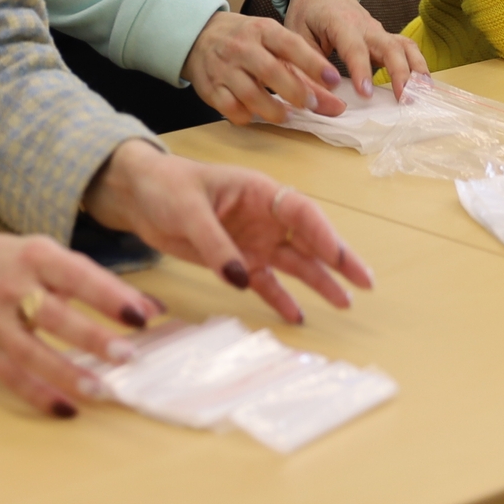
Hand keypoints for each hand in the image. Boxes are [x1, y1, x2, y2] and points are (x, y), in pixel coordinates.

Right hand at [0, 231, 159, 416]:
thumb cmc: (12, 260)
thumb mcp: (51, 256)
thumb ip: (99, 282)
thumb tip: (153, 310)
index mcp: (37, 255)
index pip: (78, 275)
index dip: (109, 296)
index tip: (140, 317)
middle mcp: (14, 286)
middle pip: (55, 316)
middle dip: (92, 338)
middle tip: (127, 356)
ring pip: (31, 352)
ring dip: (66, 374)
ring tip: (101, 390)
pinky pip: (10, 375)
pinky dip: (38, 395)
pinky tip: (66, 409)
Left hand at [83, 139, 373, 324]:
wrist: (137, 195)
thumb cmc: (165, 187)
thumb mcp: (189, 210)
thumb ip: (215, 244)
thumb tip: (241, 279)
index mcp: (259, 192)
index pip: (301, 212)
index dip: (323, 234)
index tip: (339, 257)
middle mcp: (264, 217)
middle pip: (308, 239)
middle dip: (338, 259)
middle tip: (365, 282)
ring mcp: (253, 240)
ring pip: (293, 263)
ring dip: (318, 281)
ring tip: (344, 303)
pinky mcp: (237, 260)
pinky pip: (265, 282)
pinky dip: (280, 298)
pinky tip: (296, 315)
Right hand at [185, 9, 345, 124]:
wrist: (198, 35)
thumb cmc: (245, 40)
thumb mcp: (272, 41)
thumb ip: (302, 69)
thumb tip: (334, 102)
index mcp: (263, 30)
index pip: (291, 45)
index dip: (314, 64)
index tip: (333, 81)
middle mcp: (242, 47)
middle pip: (271, 71)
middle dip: (295, 91)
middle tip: (312, 105)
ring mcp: (224, 68)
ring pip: (251, 94)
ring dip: (273, 110)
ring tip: (287, 115)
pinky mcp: (210, 88)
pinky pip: (230, 108)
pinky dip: (246, 116)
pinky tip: (256, 116)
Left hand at [283, 0, 427, 100]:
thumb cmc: (308, 14)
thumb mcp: (296, 37)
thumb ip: (306, 66)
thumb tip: (322, 95)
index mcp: (340, 22)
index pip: (354, 47)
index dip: (361, 70)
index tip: (366, 94)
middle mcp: (366, 25)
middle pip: (390, 47)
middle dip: (400, 73)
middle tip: (405, 99)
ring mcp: (380, 31)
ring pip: (405, 47)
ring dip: (416, 71)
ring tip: (422, 95)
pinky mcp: (387, 38)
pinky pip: (408, 49)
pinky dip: (418, 67)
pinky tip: (423, 88)